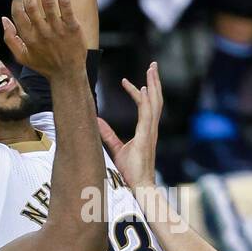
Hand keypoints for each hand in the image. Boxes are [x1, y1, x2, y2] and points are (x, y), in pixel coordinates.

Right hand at [2, 0, 84, 76]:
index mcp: (28, 38)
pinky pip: (66, 6)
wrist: (68, 74)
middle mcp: (42, 32)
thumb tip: (3, 19)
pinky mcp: (72, 27)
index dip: (17, 1)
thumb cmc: (44, 64)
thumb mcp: (22, 57)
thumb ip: (10, 39)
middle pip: (31, 5)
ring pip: (48, 2)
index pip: (18, 13)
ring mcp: (57, 29)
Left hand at [97, 61, 162, 189]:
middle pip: (155, 100)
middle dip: (154, 81)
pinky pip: (147, 115)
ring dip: (153, 85)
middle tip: (153, 65)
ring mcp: (150, 132)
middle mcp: (151, 128)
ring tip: (151, 70)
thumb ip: (108, 134)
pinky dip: (146, 101)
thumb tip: (96, 121)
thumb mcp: (116, 148)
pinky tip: (144, 89)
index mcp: (146, 130)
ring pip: (154, 103)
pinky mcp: (146, 137)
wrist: (140, 186)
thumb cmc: (131, 171)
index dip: (138, 91)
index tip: (126, 81)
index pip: (145, 105)